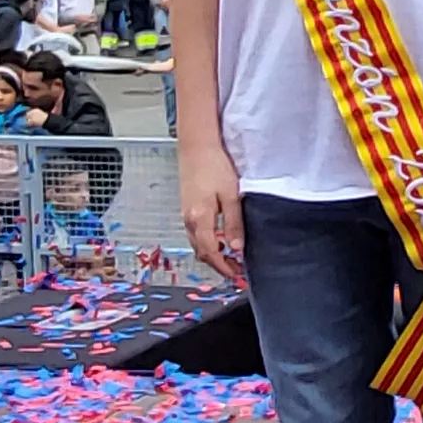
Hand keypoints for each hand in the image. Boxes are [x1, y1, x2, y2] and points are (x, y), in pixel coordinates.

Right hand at [180, 139, 246, 283]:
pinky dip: (207, 243)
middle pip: (202, 252)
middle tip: (236, 271)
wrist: (197, 146)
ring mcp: (185, 214)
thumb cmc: (215, 165)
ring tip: (230, 258)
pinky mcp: (187, 208)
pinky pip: (195, 234)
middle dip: (218, 265)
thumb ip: (233, 223)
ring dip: (212, 255)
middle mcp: (189, 220)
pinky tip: (219, 240)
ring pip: (197, 244)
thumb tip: (236, 248)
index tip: (237, 276)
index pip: (211, 252)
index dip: (224, 267)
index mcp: (200, 218)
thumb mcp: (231, 195)